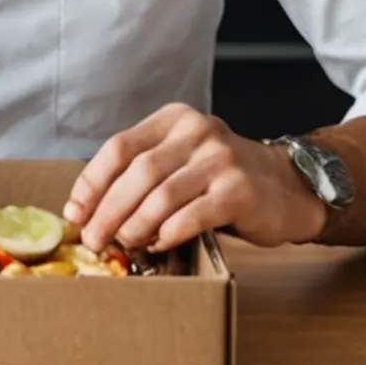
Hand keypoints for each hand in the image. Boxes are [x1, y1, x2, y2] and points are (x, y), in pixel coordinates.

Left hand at [65, 103, 327, 252]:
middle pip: (136, 173)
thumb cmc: (221, 178)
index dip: (92, 183)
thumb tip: (86, 210)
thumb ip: (141, 173)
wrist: (289, 188)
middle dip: (107, 210)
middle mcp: (197, 133)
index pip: (119, 148)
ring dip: (134, 225)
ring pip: (160, 196)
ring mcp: (221, 160)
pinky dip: (166, 234)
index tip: (75, 212)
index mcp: (174, 120)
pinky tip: (157, 244)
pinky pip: (190, 217)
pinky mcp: (239, 191)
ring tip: (124, 243)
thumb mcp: (180, 160)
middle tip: (93, 239)